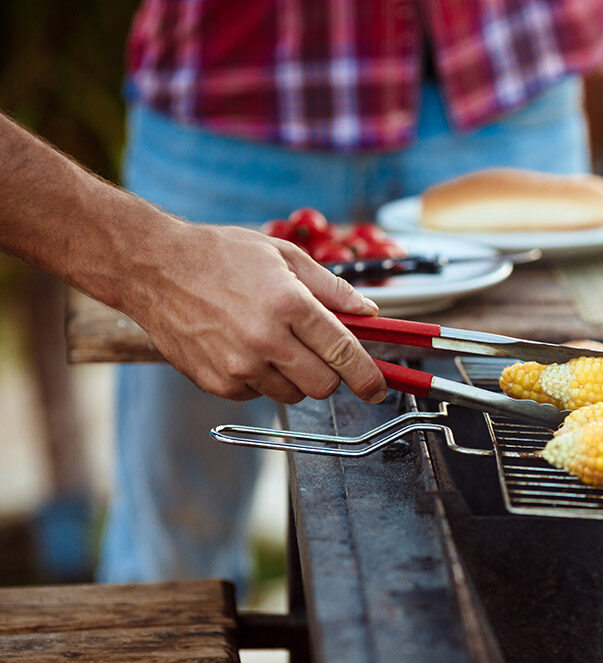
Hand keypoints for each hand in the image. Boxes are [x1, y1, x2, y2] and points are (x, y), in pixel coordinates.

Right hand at [125, 222, 387, 403]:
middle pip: (323, 385)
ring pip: (292, 394)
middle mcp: (265, 339)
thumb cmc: (220, 255)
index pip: (343, 352)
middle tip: (319, 354)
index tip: (378, 388)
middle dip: (330, 374)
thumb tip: (369, 312)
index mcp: (289, 304)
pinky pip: (258, 396)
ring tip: (272, 341)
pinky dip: (261, 380)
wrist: (153, 267)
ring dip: (294, 376)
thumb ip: (332, 288)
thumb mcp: (283, 255)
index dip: (367, 375)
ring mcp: (238, 366)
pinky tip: (244, 349)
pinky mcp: (216, 383)